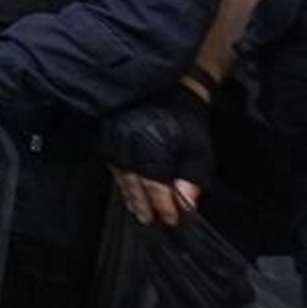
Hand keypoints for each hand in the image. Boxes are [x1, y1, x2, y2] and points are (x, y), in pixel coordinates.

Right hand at [101, 82, 212, 225]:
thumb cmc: (185, 118)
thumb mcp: (199, 151)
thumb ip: (193, 179)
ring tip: (137, 208)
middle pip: (134, 185)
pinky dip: (120, 177)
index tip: (172, 218)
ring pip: (121, 175)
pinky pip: (113, 163)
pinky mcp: (109, 133)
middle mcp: (129, 147)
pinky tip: (126, 185)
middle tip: (149, 219)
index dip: (164, 207)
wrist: (169, 88)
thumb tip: (187, 202)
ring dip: (130, 194)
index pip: (155, 190)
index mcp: (151, 151)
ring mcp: (116, 140)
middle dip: (144, 205)